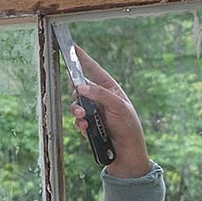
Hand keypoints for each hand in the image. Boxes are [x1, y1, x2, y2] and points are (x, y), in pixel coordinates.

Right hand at [69, 46, 150, 178]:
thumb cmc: (129, 128)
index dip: (83, 58)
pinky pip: (78, 121)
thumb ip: (100, 94)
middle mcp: (100, 99)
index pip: (94, 70)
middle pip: (79, 87)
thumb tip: (80, 86)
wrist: (127, 154)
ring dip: (77, 112)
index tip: (72, 46)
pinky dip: (80, 125)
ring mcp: (94, 112)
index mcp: (110, 89)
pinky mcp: (89, 125)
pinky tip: (87, 130)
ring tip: (85, 120)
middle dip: (76, 93)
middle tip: (78, 100)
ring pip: (76, 105)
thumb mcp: (119, 107)